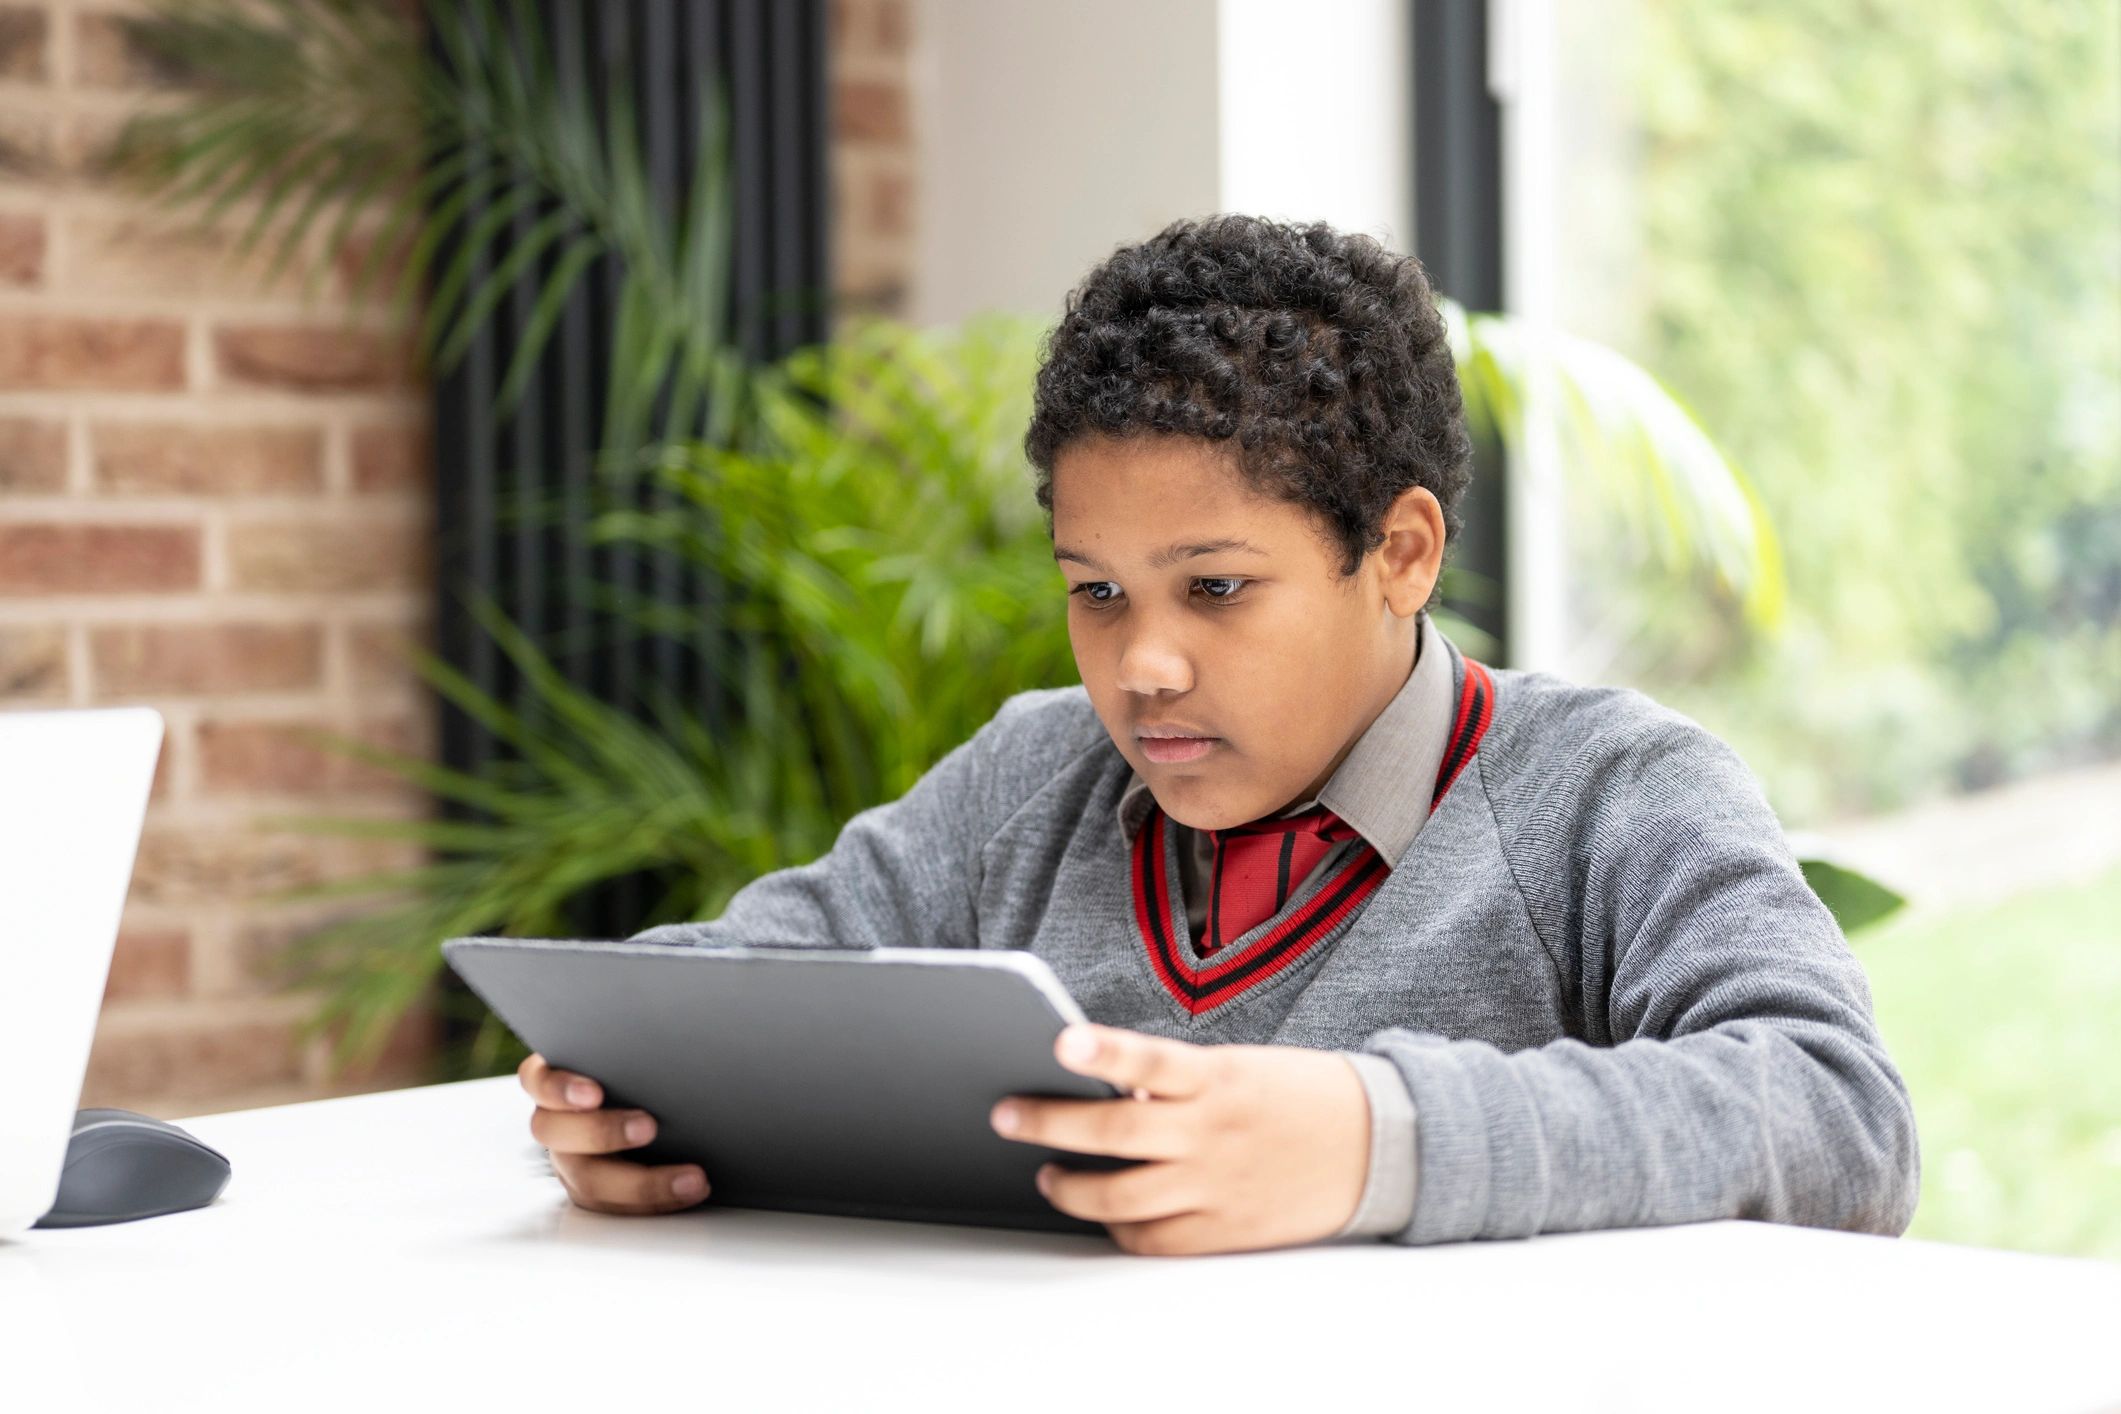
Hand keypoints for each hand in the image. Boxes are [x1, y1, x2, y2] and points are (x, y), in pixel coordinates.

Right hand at [518, 1052, 710, 1214]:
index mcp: (555, 1078)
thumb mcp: (631, 1047)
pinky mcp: (598, 1191)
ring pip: (588, 1181)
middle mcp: (556, 1123)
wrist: (661, 1096)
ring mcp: (573, 1161)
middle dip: (603, 1132)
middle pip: (557, 1134)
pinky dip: (656, 1202)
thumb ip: (634, 1039)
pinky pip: (617, 1207)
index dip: (561, 1087)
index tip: (594, 1092)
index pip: (538, 1079)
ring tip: (690, 1177)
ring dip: (641, 1182)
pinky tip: (693, 1190)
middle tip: (649, 1127)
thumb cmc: (643, 1062)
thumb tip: (672, 1009)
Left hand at [990, 1023, 1370, 1255]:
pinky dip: (1118, 1229)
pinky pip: (1153, 1240)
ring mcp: (1216, 1186)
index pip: (1150, 1058)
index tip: (1061, 1040)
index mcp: (1219, 1078)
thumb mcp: (1241, 1068)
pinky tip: (1103, 1214)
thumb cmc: (1299, 1095)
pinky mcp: (1225, 1231)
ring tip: (1047, 1175)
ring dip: (1072, 1187)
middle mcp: (1212, 1133)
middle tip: (1006, 1115)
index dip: (1104, 1051)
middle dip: (1050, 1124)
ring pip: (1121, 1197)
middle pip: (1115, 1132)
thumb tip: (1108, 1092)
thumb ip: (1179, 1082)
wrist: (1379, 1145)